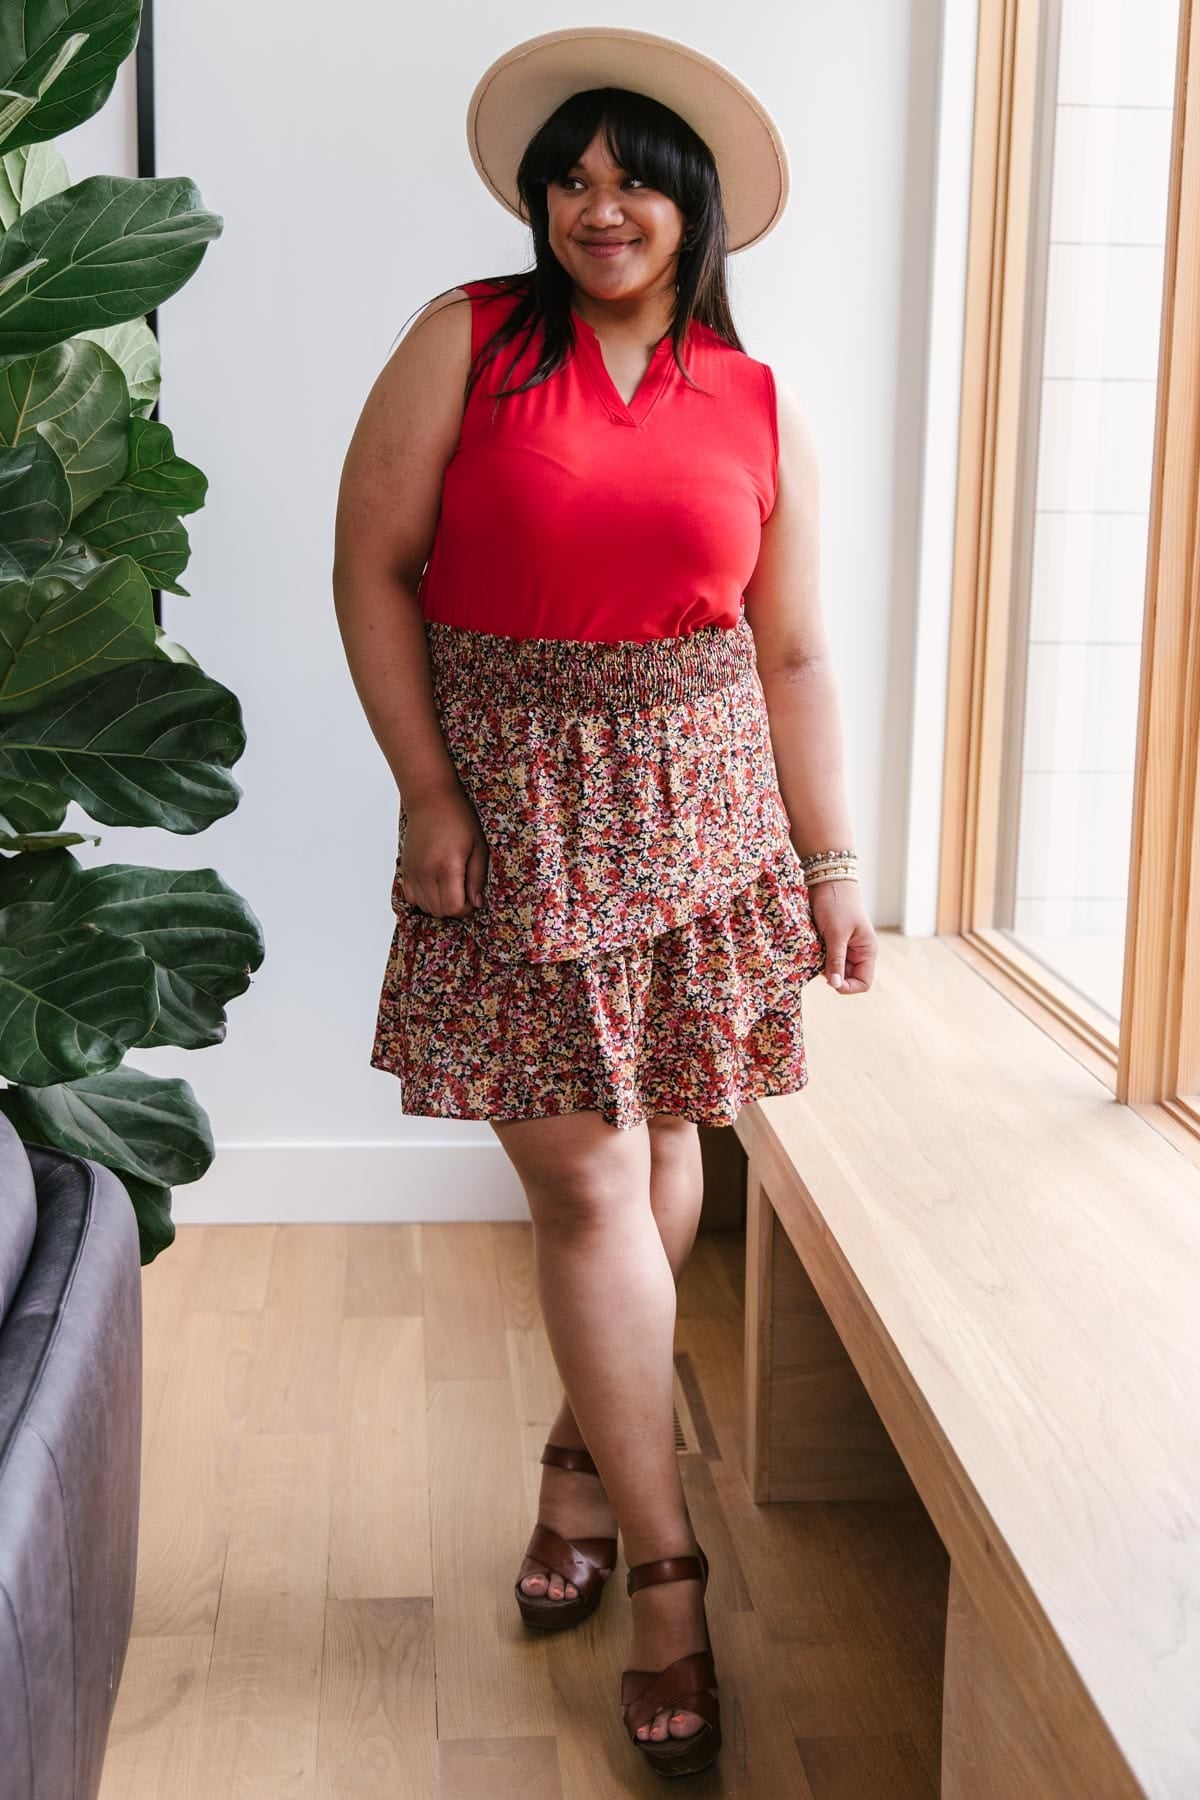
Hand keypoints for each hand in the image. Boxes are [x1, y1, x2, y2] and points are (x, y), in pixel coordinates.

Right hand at [399, 788, 489, 917]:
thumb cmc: (459, 819)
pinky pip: (412, 897)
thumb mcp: (479, 847)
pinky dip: (424, 898)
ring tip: (450, 887)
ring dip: (440, 904)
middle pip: (439, 911)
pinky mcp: (405, 869)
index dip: (466, 909)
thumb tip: (477, 903)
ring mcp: (413, 871)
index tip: (473, 899)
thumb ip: (477, 878)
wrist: (430, 800)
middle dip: (454, 908)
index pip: (453, 908)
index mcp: (448, 867)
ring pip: (425, 907)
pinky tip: (436, 884)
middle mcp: (426, 872)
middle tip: (464, 892)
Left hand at [807, 878, 875, 993]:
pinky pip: (826, 959)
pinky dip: (818, 959)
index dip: (848, 987)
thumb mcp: (836, 934)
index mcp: (866, 951)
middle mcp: (857, 952)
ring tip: (815, 955)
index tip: (830, 982)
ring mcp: (844, 947)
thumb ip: (836, 960)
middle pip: (847, 978)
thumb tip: (835, 985)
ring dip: (824, 967)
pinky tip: (811, 951)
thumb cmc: (837, 904)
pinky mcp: (831, 942)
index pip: (863, 982)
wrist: (827, 880)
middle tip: (819, 965)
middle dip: (833, 976)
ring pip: (834, 969)